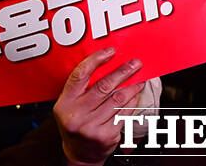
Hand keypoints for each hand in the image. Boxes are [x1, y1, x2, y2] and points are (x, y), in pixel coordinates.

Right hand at [54, 47, 144, 165]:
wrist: (79, 154)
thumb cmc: (77, 122)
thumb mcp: (70, 105)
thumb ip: (83, 87)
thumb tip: (108, 63)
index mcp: (65, 103)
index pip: (80, 75)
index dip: (96, 60)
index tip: (111, 51)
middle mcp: (76, 115)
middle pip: (104, 86)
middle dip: (123, 72)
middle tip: (136, 63)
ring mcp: (92, 126)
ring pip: (118, 99)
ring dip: (133, 86)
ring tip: (140, 78)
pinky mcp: (106, 135)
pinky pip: (124, 112)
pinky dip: (133, 101)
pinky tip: (136, 94)